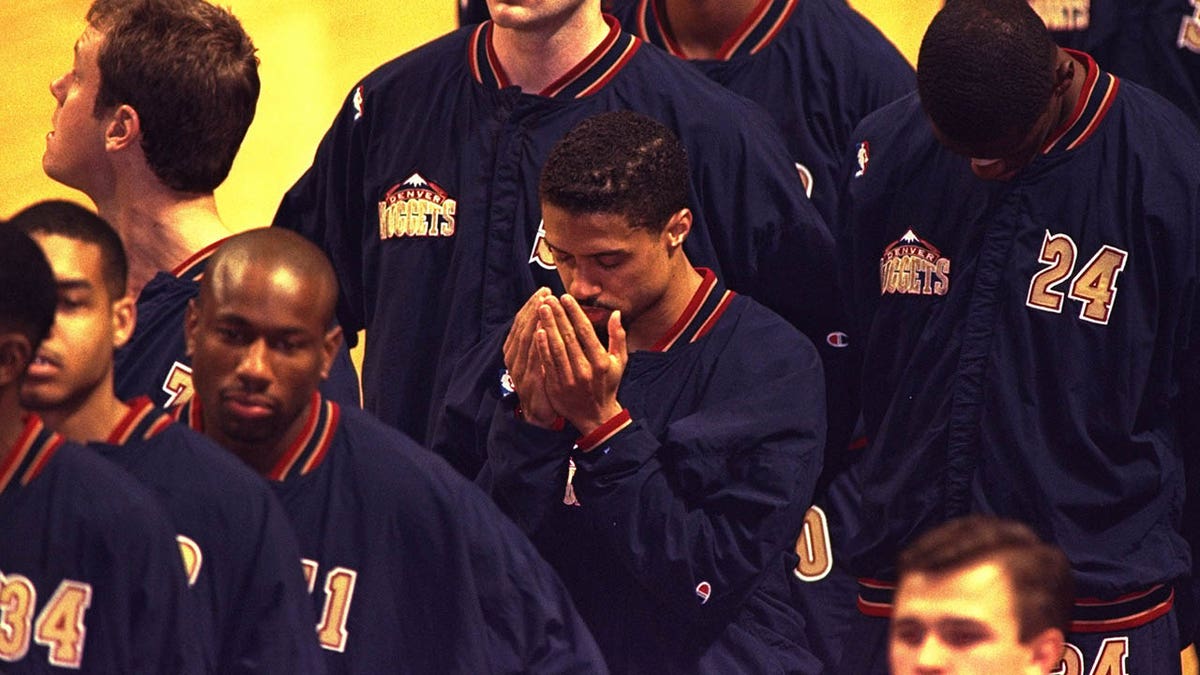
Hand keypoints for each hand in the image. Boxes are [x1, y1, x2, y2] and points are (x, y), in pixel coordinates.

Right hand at [502, 288, 558, 426]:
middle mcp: (513, 359)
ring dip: (535, 321)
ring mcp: (519, 371)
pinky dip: (538, 343)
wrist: (540, 415)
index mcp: (513, 352)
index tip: (543, 292)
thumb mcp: (537, 361)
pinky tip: (544, 331)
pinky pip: (533, 359)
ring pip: (526, 340)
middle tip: (546, 293)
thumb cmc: (542, 384)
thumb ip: (538, 341)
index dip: (531, 306)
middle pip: (522, 328)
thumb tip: (545, 317)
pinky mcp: (529, 382)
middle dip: (534, 308)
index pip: (520, 323)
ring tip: (546, 305)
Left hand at [534, 294, 626, 435]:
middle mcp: (585, 370)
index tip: (565, 297)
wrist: (595, 416)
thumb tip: (615, 313)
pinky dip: (541, 346)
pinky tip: (537, 331)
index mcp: (601, 361)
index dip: (574, 312)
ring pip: (556, 348)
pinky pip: (547, 363)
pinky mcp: (556, 387)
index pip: (585, 331)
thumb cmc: (607, 385)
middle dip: (557, 315)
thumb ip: (618, 336)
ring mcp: (569, 379)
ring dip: (547, 326)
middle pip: (568, 336)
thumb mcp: (620, 362)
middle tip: (548, 298)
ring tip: (541, 308)